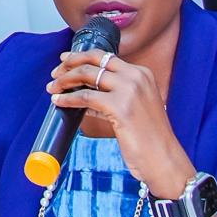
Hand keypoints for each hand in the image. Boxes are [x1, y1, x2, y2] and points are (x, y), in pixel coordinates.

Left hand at [51, 47, 191, 194]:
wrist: (164, 159)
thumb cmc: (149, 138)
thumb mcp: (136, 106)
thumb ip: (116, 94)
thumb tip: (85, 91)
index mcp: (142, 73)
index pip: (105, 56)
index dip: (81, 56)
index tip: (65, 61)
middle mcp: (136, 77)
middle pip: (94, 60)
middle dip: (69, 65)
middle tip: (54, 74)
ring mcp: (129, 90)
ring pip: (86, 74)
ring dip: (64, 80)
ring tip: (52, 88)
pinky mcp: (120, 107)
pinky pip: (85, 97)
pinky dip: (68, 98)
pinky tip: (58, 102)